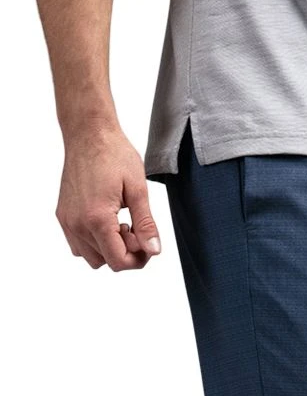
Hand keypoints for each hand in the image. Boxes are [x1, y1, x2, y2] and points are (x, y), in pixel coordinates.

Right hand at [56, 126, 160, 270]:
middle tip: (135, 229)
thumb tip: (153, 250)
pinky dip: (94, 243)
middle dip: (125, 253)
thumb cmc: (113, 154)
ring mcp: (67, 221)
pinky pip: (78, 246)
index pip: (118, 262)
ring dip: (109, 249)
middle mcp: (77, 224)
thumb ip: (146, 224)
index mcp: (97, 218)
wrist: (88, 133)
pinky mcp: (63, 216)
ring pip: (91, 258)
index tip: (147, 243)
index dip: (138, 260)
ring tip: (120, 224)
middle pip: (106, 262)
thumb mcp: (138, 190)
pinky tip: (105, 223)